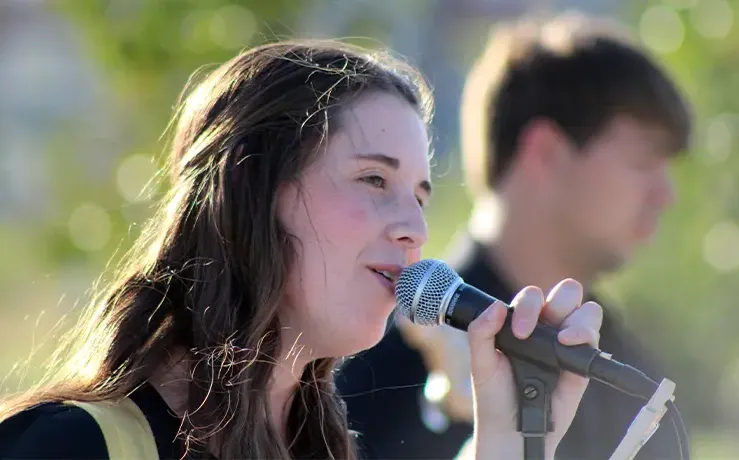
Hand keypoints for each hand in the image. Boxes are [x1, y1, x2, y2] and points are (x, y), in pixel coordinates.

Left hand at [466, 279, 602, 459]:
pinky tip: (569, 343)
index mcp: (523, 321)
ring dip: (578, 318)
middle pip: (567, 293)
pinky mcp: (581, 364)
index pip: (533, 296)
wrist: (510, 429)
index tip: (518, 332)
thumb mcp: (480, 363)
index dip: (528, 306)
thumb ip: (480, 332)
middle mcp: (548, 328)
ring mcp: (567, 344)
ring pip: (587, 311)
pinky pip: (594, 339)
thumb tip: (496, 307)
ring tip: (562, 339)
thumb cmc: (494, 394)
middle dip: (558, 301)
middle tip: (540, 330)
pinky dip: (587, 334)